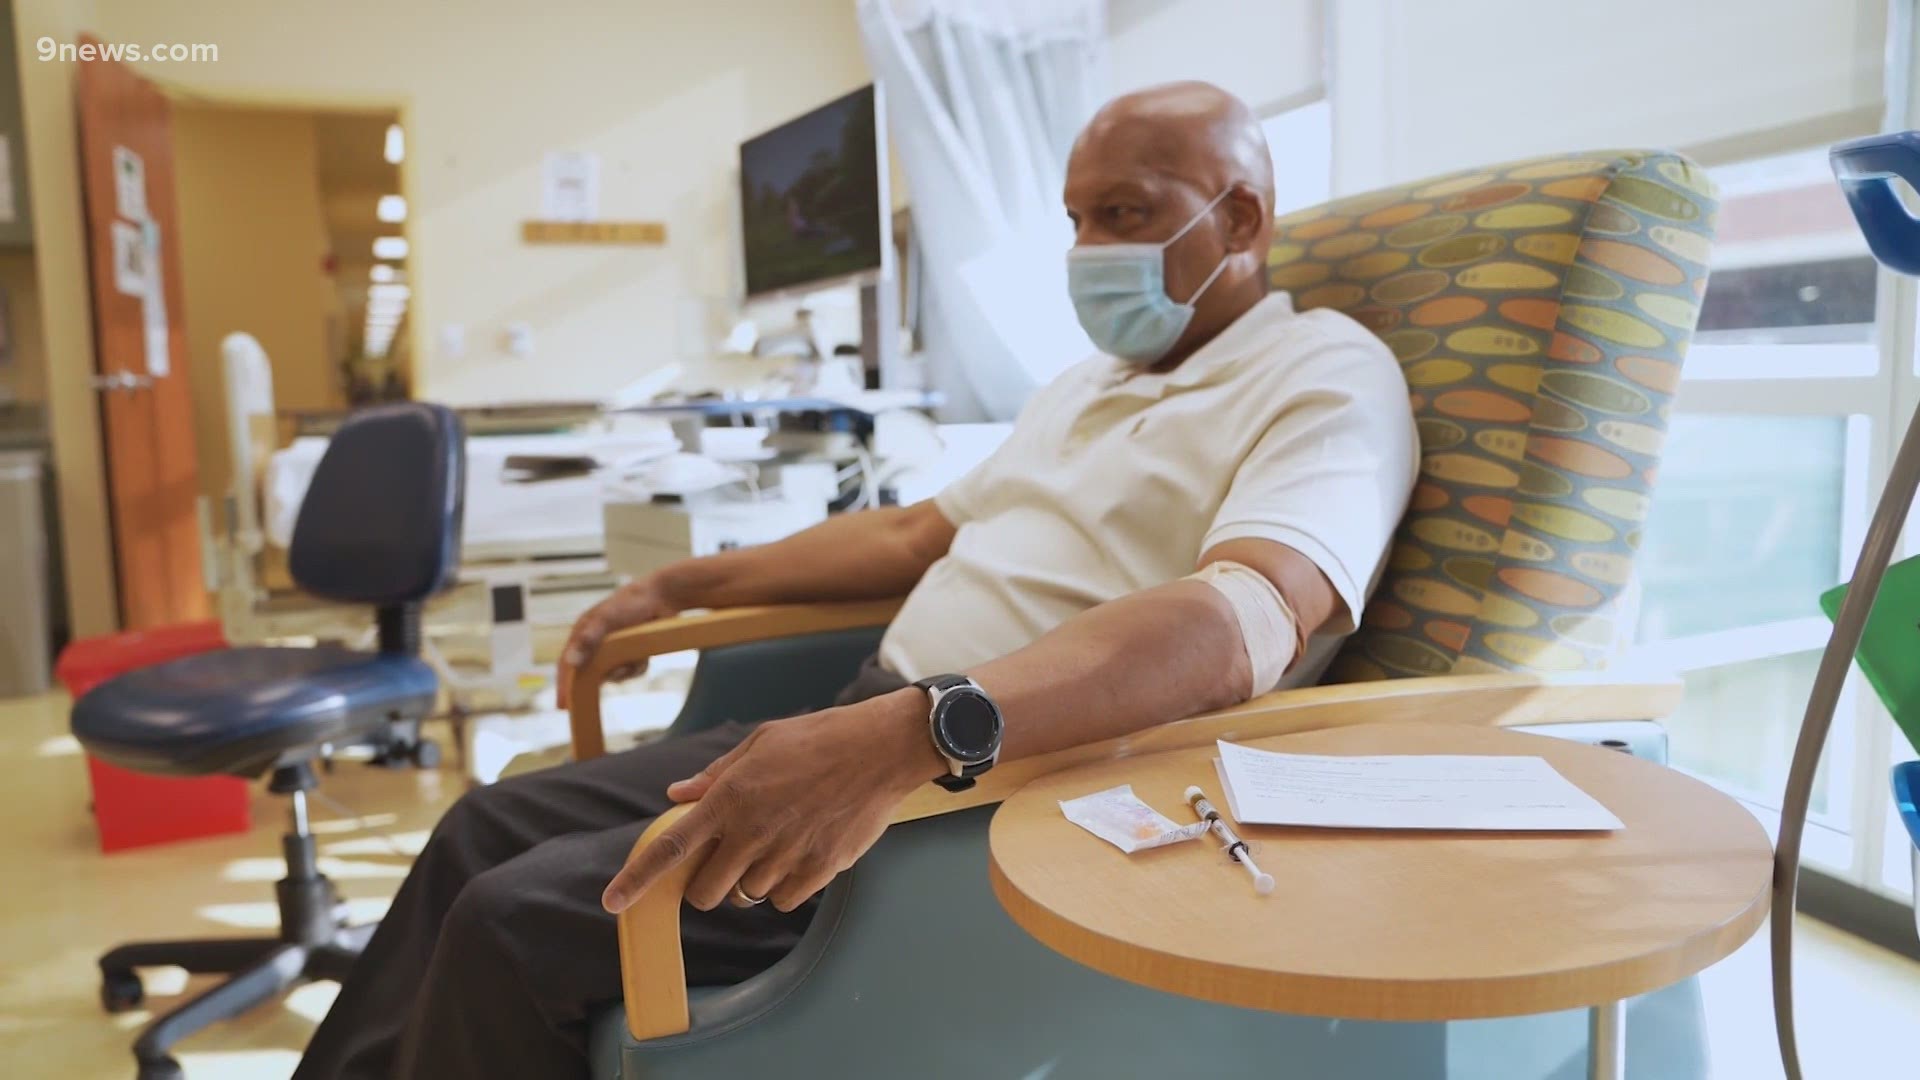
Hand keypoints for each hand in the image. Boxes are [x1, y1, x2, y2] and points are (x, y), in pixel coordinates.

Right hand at [556, 576, 680, 706]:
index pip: (567, 663)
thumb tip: (571, 661)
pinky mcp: (631, 654)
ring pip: (614, 675)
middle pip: (590, 674)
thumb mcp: (605, 619)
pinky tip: (645, 655)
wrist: (662, 597)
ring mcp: (614, 650)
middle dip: (602, 680)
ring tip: (636, 656)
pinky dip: (638, 667)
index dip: (564, 684)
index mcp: (582, 633)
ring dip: (625, 671)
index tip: (563, 706)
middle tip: (603, 692)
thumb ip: (587, 638)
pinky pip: (631, 672)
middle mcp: (595, 644)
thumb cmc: (629, 604)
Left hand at [601, 689, 946, 913]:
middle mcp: (752, 831)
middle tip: (726, 861)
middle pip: (706, 891)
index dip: (637, 879)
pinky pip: (784, 901)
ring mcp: (786, 855)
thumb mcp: (761, 743)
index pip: (671, 847)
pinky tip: (800, 854)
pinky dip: (785, 888)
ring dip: (751, 879)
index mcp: (731, 797)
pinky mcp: (818, 870)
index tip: (613, 902)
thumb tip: (677, 795)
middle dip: (707, 884)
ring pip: (747, 896)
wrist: (881, 749)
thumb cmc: (820, 738)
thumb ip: (715, 776)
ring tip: (778, 841)